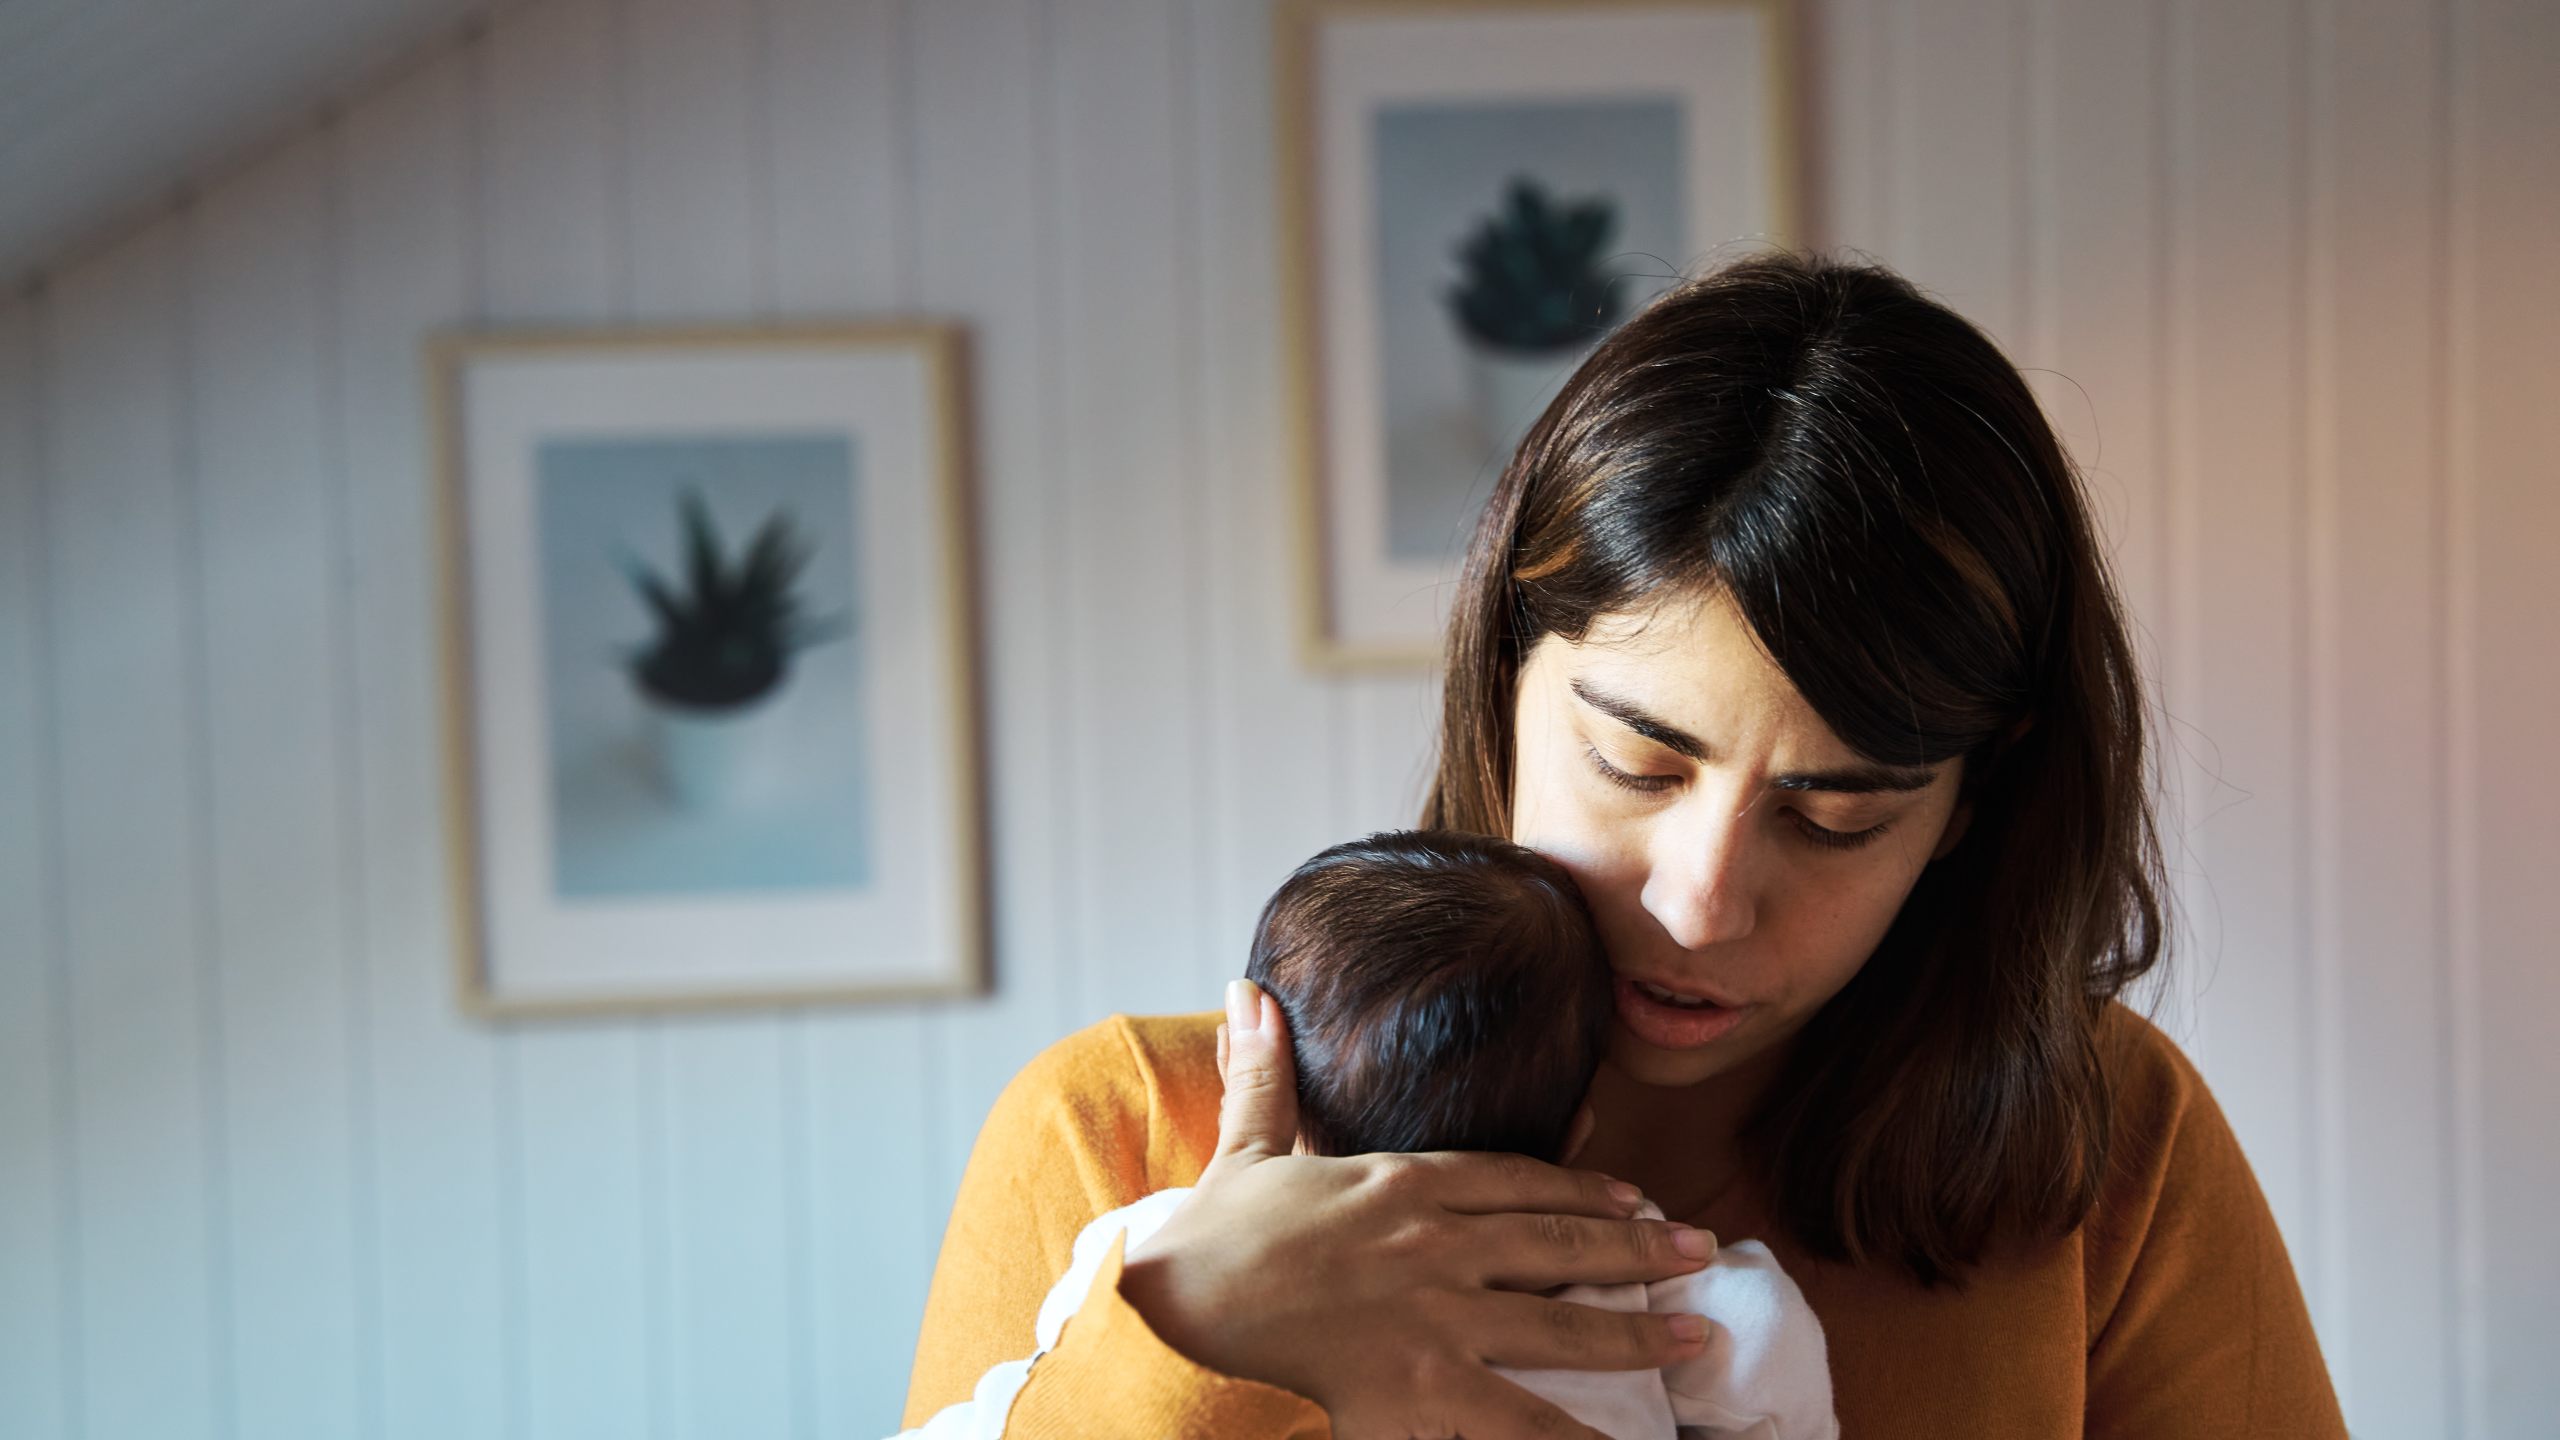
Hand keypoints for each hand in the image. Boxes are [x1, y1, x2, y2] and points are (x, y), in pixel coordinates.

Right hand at [1116, 979, 1717, 1439]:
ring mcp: (1435, 1316)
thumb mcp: (1244, 1149)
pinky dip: (1574, 1434)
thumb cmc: (1206, 1241)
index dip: (1579, 1188)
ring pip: (1559, 1324)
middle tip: (1700, 1251)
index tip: (1631, 1194)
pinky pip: (1519, 1420)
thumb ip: (1264, 1075)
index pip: (1513, 1180)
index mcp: (1400, 1184)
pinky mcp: (1421, 1386)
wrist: (1173, 1307)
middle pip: (1558, 1245)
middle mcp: (1434, 1243)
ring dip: (1637, 1328)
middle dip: (1637, 1249)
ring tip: (1698, 1334)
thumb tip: (1247, 992)